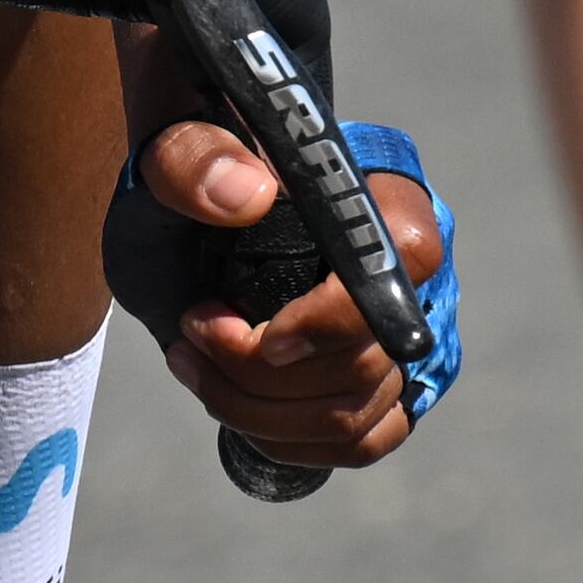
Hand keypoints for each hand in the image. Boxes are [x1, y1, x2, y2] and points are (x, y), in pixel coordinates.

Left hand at [131, 118, 447, 470]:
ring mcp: (402, 336)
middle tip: (193, 331)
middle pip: (368, 360)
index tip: (262, 334)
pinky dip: (283, 438)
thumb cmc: (194, 165)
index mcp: (380, 195)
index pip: (406, 258)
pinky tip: (227, 402)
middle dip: (261, 369)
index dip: (336, 315)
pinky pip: (357, 441)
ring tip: (190, 362)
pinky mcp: (383, 386)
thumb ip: (192, 154)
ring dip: (255, 407)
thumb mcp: (172, 141)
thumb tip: (244, 197)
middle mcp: (410, 272)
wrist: (193, 203)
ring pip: (353, 414)